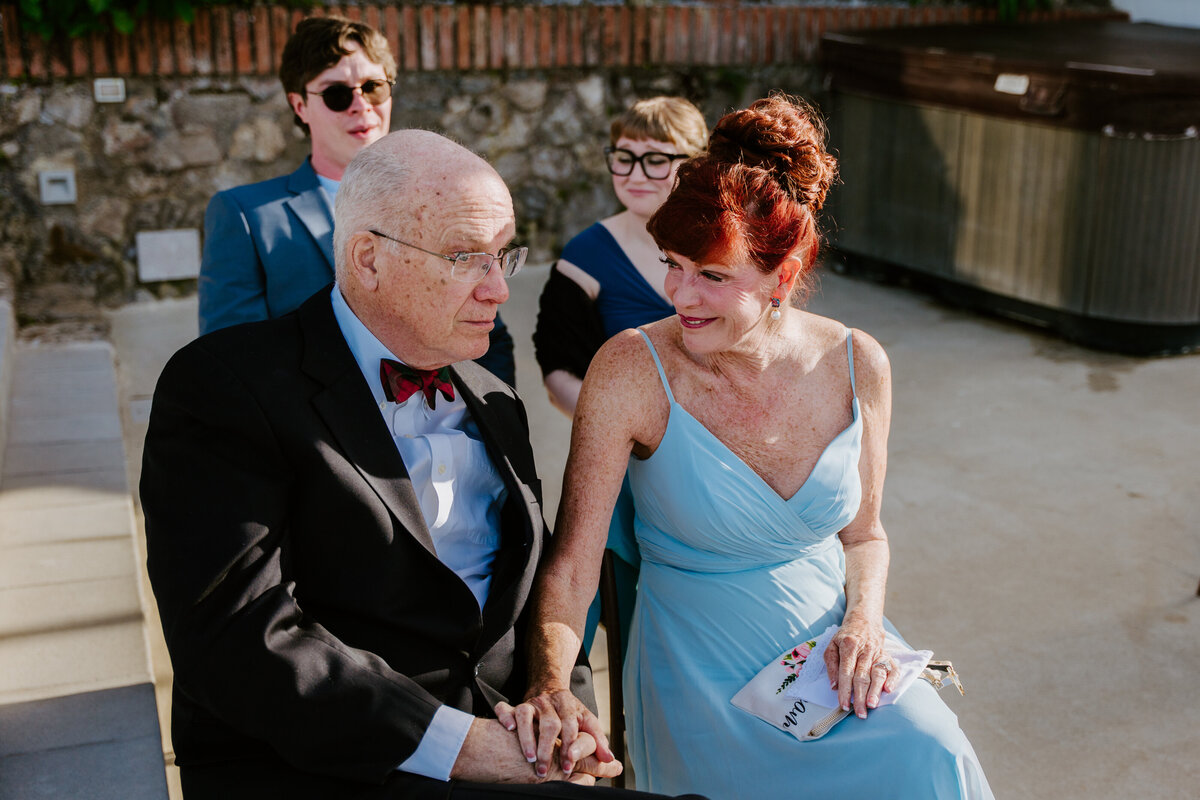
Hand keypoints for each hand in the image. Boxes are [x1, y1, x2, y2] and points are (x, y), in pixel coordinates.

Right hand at [495, 691, 612, 778]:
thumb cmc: (569, 711)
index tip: (567, 767)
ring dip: (527, 738)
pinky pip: (505, 708)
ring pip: (527, 716)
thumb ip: (598, 740)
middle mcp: (549, 703)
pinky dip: (505, 716)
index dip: (569, 747)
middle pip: (550, 724)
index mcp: (568, 706)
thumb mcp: (586, 721)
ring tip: (529, 758)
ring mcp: (531, 704)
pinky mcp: (515, 705)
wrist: (548, 685)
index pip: (570, 727)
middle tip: (544, 770)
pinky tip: (508, 728)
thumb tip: (611, 760)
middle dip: (547, 749)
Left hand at [823, 614, 897, 718]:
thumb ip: (831, 665)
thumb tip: (833, 686)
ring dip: (875, 691)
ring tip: (872, 705)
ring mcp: (878, 652)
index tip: (843, 705)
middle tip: (860, 713)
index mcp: (849, 646)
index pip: (846, 671)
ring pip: (878, 673)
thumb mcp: (832, 645)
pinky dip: (892, 679)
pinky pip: (893, 668)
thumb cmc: (845, 637)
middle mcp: (865, 650)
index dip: (844, 689)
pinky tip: (889, 690)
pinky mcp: (888, 655)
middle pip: (862, 676)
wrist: (864, 621)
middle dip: (860, 696)